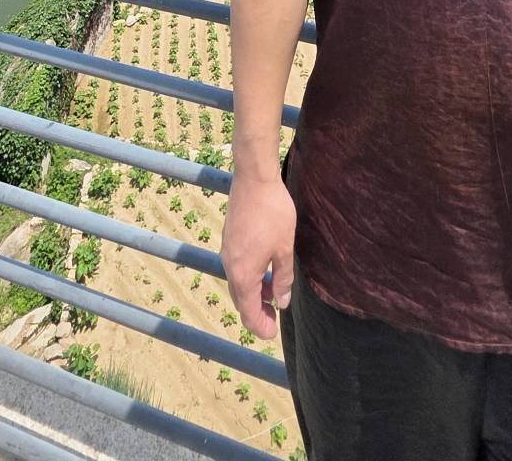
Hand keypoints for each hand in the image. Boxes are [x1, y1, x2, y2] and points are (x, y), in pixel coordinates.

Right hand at [221, 170, 296, 338]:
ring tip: (272, 296)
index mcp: (243, 274)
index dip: (261, 328)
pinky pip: (236, 269)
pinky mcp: (228, 240)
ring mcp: (226, 252)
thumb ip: (282, 279)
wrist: (253, 178)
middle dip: (256, 314)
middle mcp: (230, 267)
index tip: (273, 333)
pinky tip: (264, 272)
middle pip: (240, 302)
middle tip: (274, 320)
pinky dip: (249, 279)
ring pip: (238, 285)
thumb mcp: (284, 249)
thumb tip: (281, 302)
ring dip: (253, 296)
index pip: (249, 313)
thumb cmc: (273, 212)